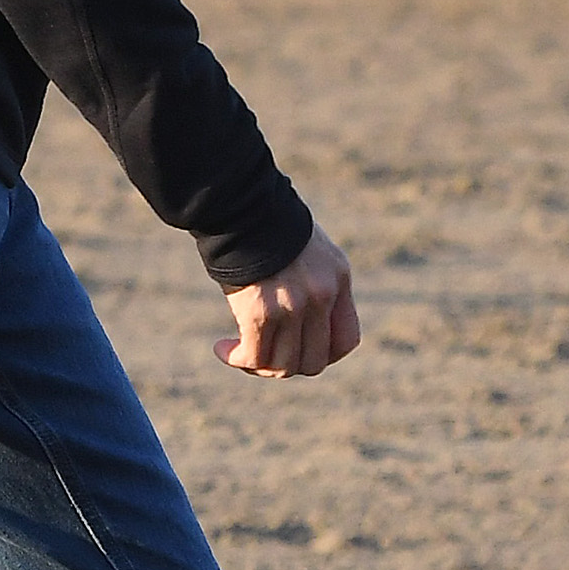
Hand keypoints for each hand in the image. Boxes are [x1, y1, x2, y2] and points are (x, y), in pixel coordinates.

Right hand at [218, 228, 357, 379]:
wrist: (242, 202)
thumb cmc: (266, 222)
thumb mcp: (307, 250)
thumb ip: (312, 283)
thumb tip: (298, 322)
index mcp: (337, 279)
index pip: (345, 340)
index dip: (323, 355)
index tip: (298, 348)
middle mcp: (321, 296)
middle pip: (313, 361)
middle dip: (287, 364)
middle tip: (263, 353)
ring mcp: (293, 307)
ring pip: (284, 365)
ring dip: (259, 366)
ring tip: (239, 354)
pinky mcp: (260, 312)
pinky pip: (255, 356)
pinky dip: (237, 359)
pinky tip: (223, 350)